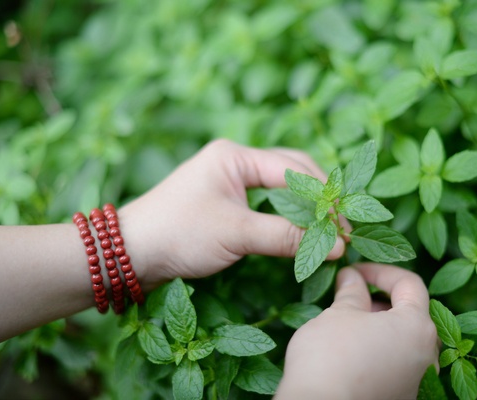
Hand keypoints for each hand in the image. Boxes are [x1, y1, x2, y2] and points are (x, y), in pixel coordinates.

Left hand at [119, 139, 345, 288]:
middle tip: (342, 225)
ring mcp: (229, 178)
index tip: (345, 225)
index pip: (294, 168)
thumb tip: (337, 245)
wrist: (131, 252)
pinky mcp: (225, 199)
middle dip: (319, 197)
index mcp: (235, 155)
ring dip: (304, 206)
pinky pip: (266, 200)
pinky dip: (286, 214)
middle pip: (292, 170)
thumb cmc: (179, 234)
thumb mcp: (236, 233)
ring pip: (280, 185)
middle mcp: (234, 160)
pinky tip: (299, 229)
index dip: (324, 197)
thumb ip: (287, 236)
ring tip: (328, 228)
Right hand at [276, 263, 439, 399]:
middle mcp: (426, 356)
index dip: (380, 271)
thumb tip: (352, 277)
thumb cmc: (330, 357)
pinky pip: (394, 365)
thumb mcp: (339, 314)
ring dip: (377, 326)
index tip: (354, 270)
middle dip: (378, 299)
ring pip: (401, 341)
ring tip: (345, 323)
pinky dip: (376, 351)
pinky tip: (349, 352)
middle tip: (348, 294)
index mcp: (417, 327)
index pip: (409, 284)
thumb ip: (352, 291)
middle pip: (409, 314)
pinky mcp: (400, 397)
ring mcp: (416, 382)